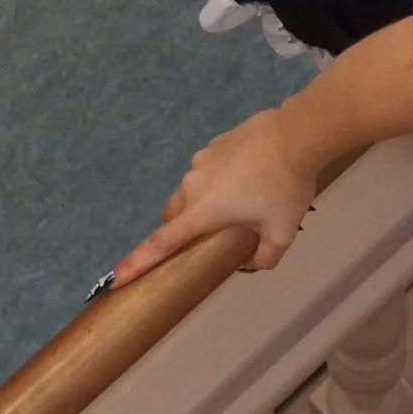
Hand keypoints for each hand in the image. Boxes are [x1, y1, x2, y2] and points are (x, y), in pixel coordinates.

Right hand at [109, 106, 318, 286]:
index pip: (161, 243)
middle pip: (172, 215)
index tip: (115, 278)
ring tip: (242, 200)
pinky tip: (248, 176)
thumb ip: (264, 258)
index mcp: (201, 212)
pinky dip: (219, 179)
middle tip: (212, 234)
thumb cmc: (285, 188)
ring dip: (203, 201)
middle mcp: (192, 186)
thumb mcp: (282, 233)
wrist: (296, 135)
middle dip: (182, 228)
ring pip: (190, 190)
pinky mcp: (213, 143)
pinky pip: (207, 169)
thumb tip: (250, 263)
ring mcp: (200, 161)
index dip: (137, 263)